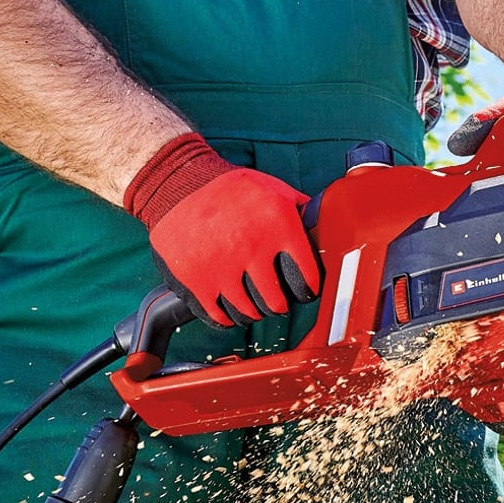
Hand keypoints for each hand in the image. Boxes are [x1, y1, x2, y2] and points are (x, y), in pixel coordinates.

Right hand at [123, 135, 320, 328]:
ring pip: (248, 313)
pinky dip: (226, 317)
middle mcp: (253, 248)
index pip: (307, 277)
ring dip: (253, 311)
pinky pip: (218, 316)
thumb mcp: (273, 188)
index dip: (308, 289)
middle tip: (277, 299)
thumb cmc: (229, 188)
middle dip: (280, 304)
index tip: (305, 292)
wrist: (179, 185)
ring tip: (253, 302)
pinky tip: (229, 307)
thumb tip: (325, 226)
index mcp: (279, 224)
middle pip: (277, 303)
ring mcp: (223, 267)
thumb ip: (300, 209)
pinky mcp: (196, 281)